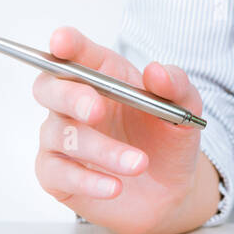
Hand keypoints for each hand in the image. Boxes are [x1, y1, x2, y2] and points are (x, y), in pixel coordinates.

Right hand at [31, 27, 218, 233]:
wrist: (170, 191)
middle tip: (97, 110)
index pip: (74, 51)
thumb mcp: (184, 111)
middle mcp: (72, 103)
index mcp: (101, 75)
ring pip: (63, 136)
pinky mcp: (56, 174)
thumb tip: (156, 72)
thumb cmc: (167, 141)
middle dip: (71, 97)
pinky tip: (115, 187)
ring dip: (103, 150)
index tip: (63, 42)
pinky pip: (59, 173)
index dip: (65, 44)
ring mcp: (60, 137)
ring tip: (139, 164)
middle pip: (49, 87)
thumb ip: (176, 87)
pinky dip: (88, 181)